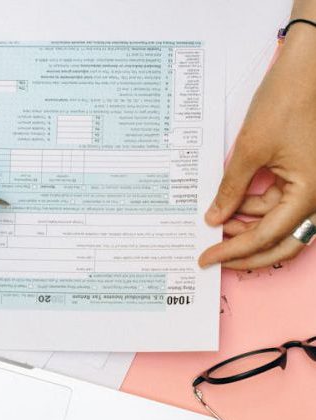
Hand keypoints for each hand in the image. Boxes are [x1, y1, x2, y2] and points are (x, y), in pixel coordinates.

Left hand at [199, 25, 315, 269]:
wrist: (305, 66)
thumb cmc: (285, 101)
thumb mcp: (250, 150)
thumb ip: (231, 190)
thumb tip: (214, 219)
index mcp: (310, 193)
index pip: (266, 236)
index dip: (234, 250)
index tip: (208, 258)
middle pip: (280, 242)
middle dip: (246, 252)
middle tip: (215, 256)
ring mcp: (312, 188)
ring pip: (279, 226)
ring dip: (249, 228)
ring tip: (217, 223)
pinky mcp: (304, 178)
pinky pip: (280, 205)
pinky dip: (256, 209)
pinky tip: (233, 206)